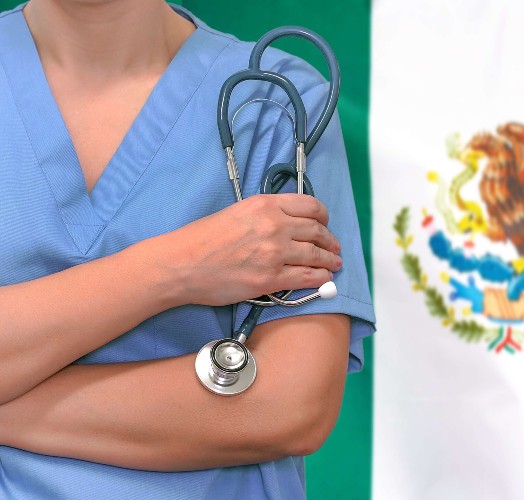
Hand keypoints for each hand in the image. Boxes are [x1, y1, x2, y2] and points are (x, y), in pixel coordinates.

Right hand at [162, 194, 341, 305]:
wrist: (182, 263)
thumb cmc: (202, 238)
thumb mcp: (237, 212)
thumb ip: (265, 214)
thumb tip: (287, 223)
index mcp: (265, 205)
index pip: (310, 205)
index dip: (323, 216)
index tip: (325, 222)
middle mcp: (275, 225)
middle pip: (316, 230)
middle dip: (330, 240)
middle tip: (334, 246)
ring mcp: (275, 252)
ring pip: (316, 254)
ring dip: (330, 260)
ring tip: (335, 263)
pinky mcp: (271, 278)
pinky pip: (306, 277)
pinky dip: (320, 278)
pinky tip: (325, 278)